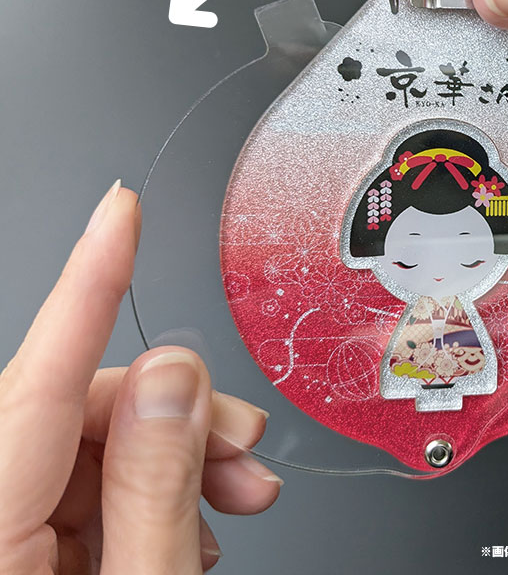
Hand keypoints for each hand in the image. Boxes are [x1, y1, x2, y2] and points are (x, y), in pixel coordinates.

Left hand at [0, 181, 281, 573]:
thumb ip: (156, 487)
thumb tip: (174, 377)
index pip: (37, 378)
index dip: (89, 280)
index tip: (120, 210)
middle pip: (76, 407)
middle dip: (176, 409)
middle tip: (241, 442)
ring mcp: (2, 536)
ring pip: (92, 441)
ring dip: (179, 453)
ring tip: (238, 490)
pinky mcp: (24, 549)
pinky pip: (91, 482)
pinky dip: (156, 487)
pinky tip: (197, 521)